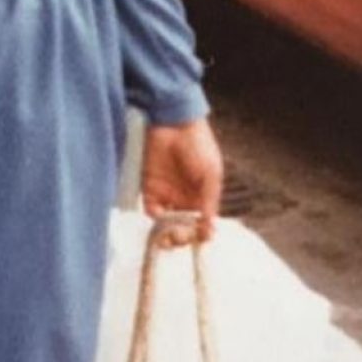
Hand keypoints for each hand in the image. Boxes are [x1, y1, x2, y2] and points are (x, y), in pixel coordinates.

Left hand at [142, 116, 223, 242]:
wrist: (174, 122)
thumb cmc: (198, 144)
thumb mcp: (211, 174)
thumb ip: (209, 201)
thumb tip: (210, 228)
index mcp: (202, 196)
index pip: (201, 224)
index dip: (200, 234)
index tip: (200, 238)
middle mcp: (184, 198)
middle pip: (183, 228)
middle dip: (183, 237)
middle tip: (182, 237)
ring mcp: (167, 194)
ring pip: (167, 224)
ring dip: (168, 234)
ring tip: (170, 236)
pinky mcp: (150, 188)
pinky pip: (152, 210)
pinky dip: (156, 219)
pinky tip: (162, 220)